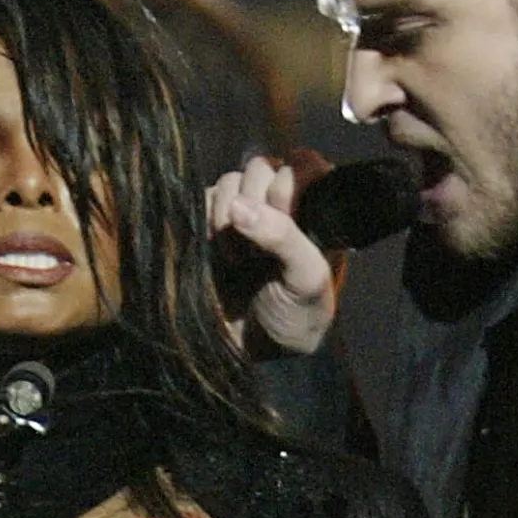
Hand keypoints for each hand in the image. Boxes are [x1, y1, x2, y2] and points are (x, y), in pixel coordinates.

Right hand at [206, 149, 337, 355]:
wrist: (251, 353)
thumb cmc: (294, 317)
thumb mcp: (305, 279)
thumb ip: (283, 238)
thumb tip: (239, 205)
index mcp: (315, 210)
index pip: (305, 164)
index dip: (290, 183)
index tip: (285, 216)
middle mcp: (279, 204)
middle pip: (263, 167)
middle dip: (258, 202)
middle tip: (259, 248)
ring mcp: (242, 211)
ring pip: (230, 180)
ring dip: (230, 215)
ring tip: (239, 259)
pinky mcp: (208, 222)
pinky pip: (202, 198)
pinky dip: (207, 220)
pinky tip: (218, 253)